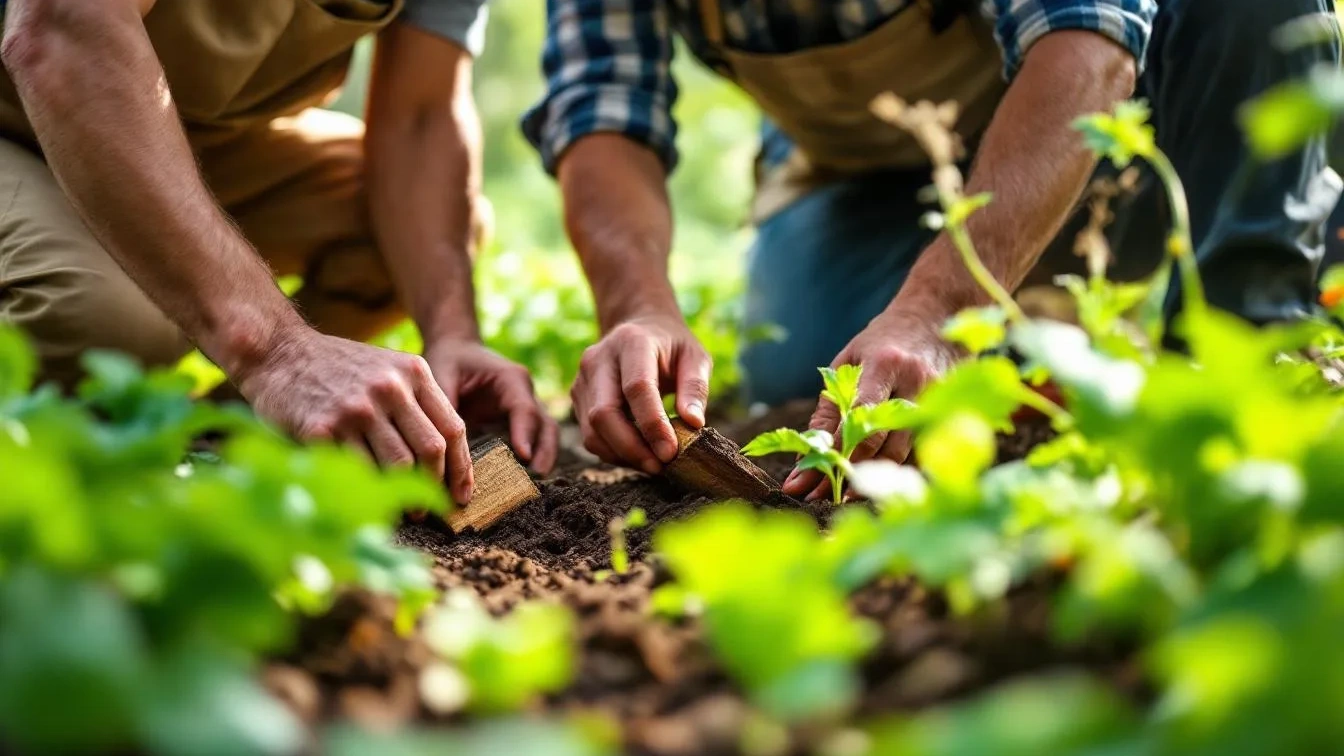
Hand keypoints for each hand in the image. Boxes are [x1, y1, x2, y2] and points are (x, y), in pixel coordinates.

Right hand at [235, 327, 472, 502]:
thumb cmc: (338, 368)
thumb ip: (416, 402)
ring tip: (404, 511)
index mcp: (413, 372)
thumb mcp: (387, 368)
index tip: (461, 493)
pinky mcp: (323, 429)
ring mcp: (356, 409)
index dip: (461, 467)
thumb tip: (443, 459)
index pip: (452, 428)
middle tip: (429, 508)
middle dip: (434, 486)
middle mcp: (389, 388)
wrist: (279, 351)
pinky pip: (357, 471)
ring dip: (404, 496)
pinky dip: (367, 492)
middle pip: (430, 451)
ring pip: (397, 465)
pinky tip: (370, 501)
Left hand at [424, 339, 559, 473]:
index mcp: (511, 379)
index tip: (524, 457)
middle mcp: (524, 394)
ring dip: (544, 458)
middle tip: (537, 477)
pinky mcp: (517, 422)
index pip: (524, 409)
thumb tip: (439, 439)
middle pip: (545, 425)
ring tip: (535, 483)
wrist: (456, 349)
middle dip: (545, 451)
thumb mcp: (442, 373)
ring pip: (545, 435)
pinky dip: (532, 459)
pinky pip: (533, 441)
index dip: (525, 433)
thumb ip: (444, 402)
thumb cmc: (450, 358)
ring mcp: (525, 409)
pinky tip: (520, 480)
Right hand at [571, 314, 711, 473]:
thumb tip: (693, 423)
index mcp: (631, 342)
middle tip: (660, 467)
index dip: (652, 424)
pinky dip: (614, 453)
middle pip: (604, 413)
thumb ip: (695, 387)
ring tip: (653, 464)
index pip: (637, 388)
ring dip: (622, 455)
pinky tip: (638, 455)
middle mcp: (598, 359)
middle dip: (631, 448)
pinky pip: (590, 436)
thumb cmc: (671, 346)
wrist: (637, 328)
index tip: (671, 452)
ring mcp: (582, 379)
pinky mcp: (577, 398)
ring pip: (592, 431)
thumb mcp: (694, 357)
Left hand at [781, 307, 960, 500]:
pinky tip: (875, 484)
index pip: (860, 415)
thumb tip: (806, 457)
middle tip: (818, 498)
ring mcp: (939, 401)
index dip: (834, 451)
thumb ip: (829, 409)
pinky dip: (897, 471)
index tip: (805, 481)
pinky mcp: (951, 415)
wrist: (937, 318)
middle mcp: (916, 383)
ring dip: (872, 480)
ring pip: (905, 454)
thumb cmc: (882, 342)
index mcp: (885, 364)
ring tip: (842, 497)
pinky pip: (921, 453)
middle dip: (849, 474)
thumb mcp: (848, 362)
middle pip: (885, 442)